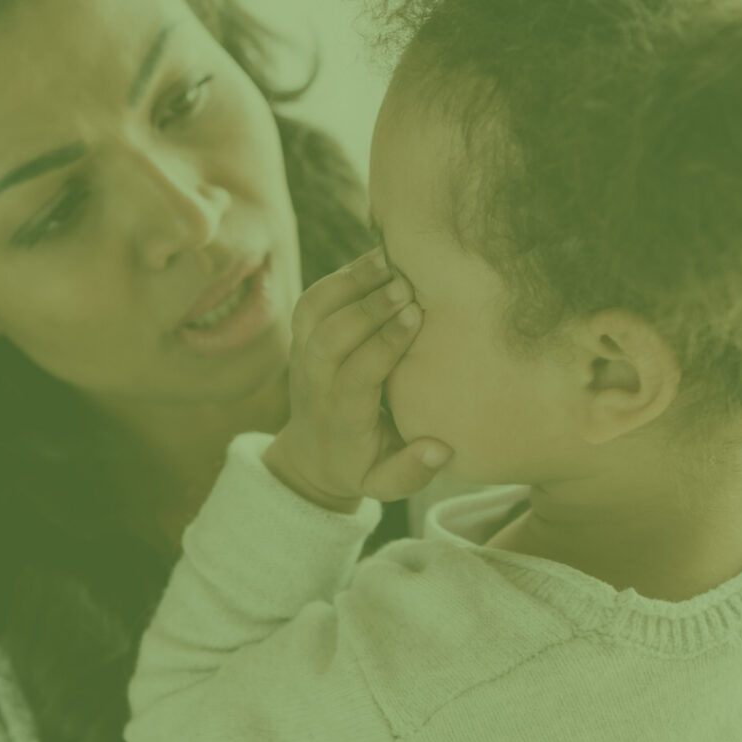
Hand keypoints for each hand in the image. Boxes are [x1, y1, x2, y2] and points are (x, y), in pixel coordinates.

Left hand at [262, 248, 452, 511]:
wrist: (313, 456)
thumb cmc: (361, 466)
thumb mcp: (385, 484)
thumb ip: (412, 471)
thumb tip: (440, 448)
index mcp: (340, 420)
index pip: (355, 376)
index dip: (383, 345)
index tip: (415, 317)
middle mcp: (314, 385)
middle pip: (328, 339)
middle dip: (366, 308)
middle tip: (406, 284)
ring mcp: (301, 357)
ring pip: (313, 312)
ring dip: (350, 282)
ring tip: (391, 258)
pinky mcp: (301, 337)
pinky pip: (312, 299)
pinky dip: (341, 275)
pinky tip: (378, 259)